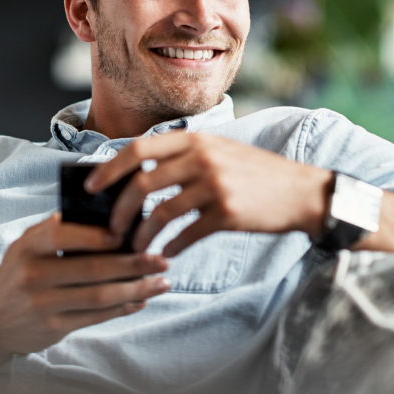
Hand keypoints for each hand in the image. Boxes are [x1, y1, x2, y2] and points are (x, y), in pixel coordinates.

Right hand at [0, 213, 169, 355]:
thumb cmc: (19, 273)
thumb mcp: (27, 244)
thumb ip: (58, 228)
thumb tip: (105, 214)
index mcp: (29, 246)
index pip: (65, 234)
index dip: (98, 235)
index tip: (129, 233)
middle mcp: (33, 274)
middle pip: (92, 268)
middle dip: (133, 264)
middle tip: (161, 259)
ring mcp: (42, 304)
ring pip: (99, 295)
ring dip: (136, 289)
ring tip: (161, 282)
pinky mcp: (52, 328)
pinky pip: (96, 317)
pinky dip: (123, 307)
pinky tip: (142, 299)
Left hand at [85, 132, 332, 256]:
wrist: (301, 192)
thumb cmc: (256, 172)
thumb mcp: (221, 150)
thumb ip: (185, 156)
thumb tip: (140, 175)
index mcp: (195, 140)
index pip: (139, 149)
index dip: (110, 168)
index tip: (92, 187)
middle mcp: (202, 158)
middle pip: (142, 183)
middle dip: (119, 210)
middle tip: (111, 229)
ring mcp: (214, 185)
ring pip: (161, 213)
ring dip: (142, 234)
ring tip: (135, 248)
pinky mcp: (227, 213)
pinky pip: (186, 234)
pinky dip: (170, 247)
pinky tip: (166, 254)